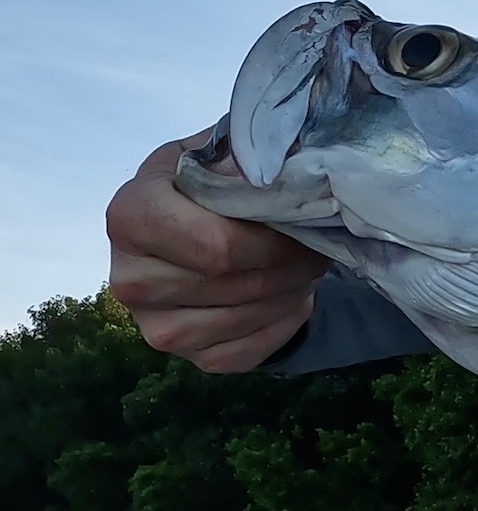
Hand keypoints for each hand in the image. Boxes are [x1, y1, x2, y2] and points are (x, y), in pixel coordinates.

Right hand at [105, 129, 328, 372]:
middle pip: (235, 283)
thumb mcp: (225, 153)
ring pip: (246, 318)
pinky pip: (251, 349)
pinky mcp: (186, 357)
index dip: (272, 240)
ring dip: (291, 291)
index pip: (216, 246)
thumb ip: (250, 160)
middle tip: (315, 244)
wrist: (199, 224)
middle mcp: (129, 279)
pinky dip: (285, 322)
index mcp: (131, 215)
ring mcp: (154, 327)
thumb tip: (285, 176)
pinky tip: (290, 295)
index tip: (302, 221)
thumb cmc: (214, 182)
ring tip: (303, 265)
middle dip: (290, 263)